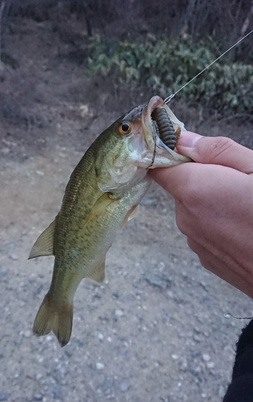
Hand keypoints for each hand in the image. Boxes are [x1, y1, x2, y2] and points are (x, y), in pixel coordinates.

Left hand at [150, 132, 252, 297]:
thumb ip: (217, 151)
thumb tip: (184, 140)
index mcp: (194, 190)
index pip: (158, 166)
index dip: (169, 155)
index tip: (186, 148)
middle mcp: (186, 218)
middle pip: (182, 188)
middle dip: (204, 179)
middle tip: (239, 182)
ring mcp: (196, 243)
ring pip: (196, 211)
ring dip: (214, 205)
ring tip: (246, 209)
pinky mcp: (208, 261)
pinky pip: (206, 232)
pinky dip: (221, 226)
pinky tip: (245, 229)